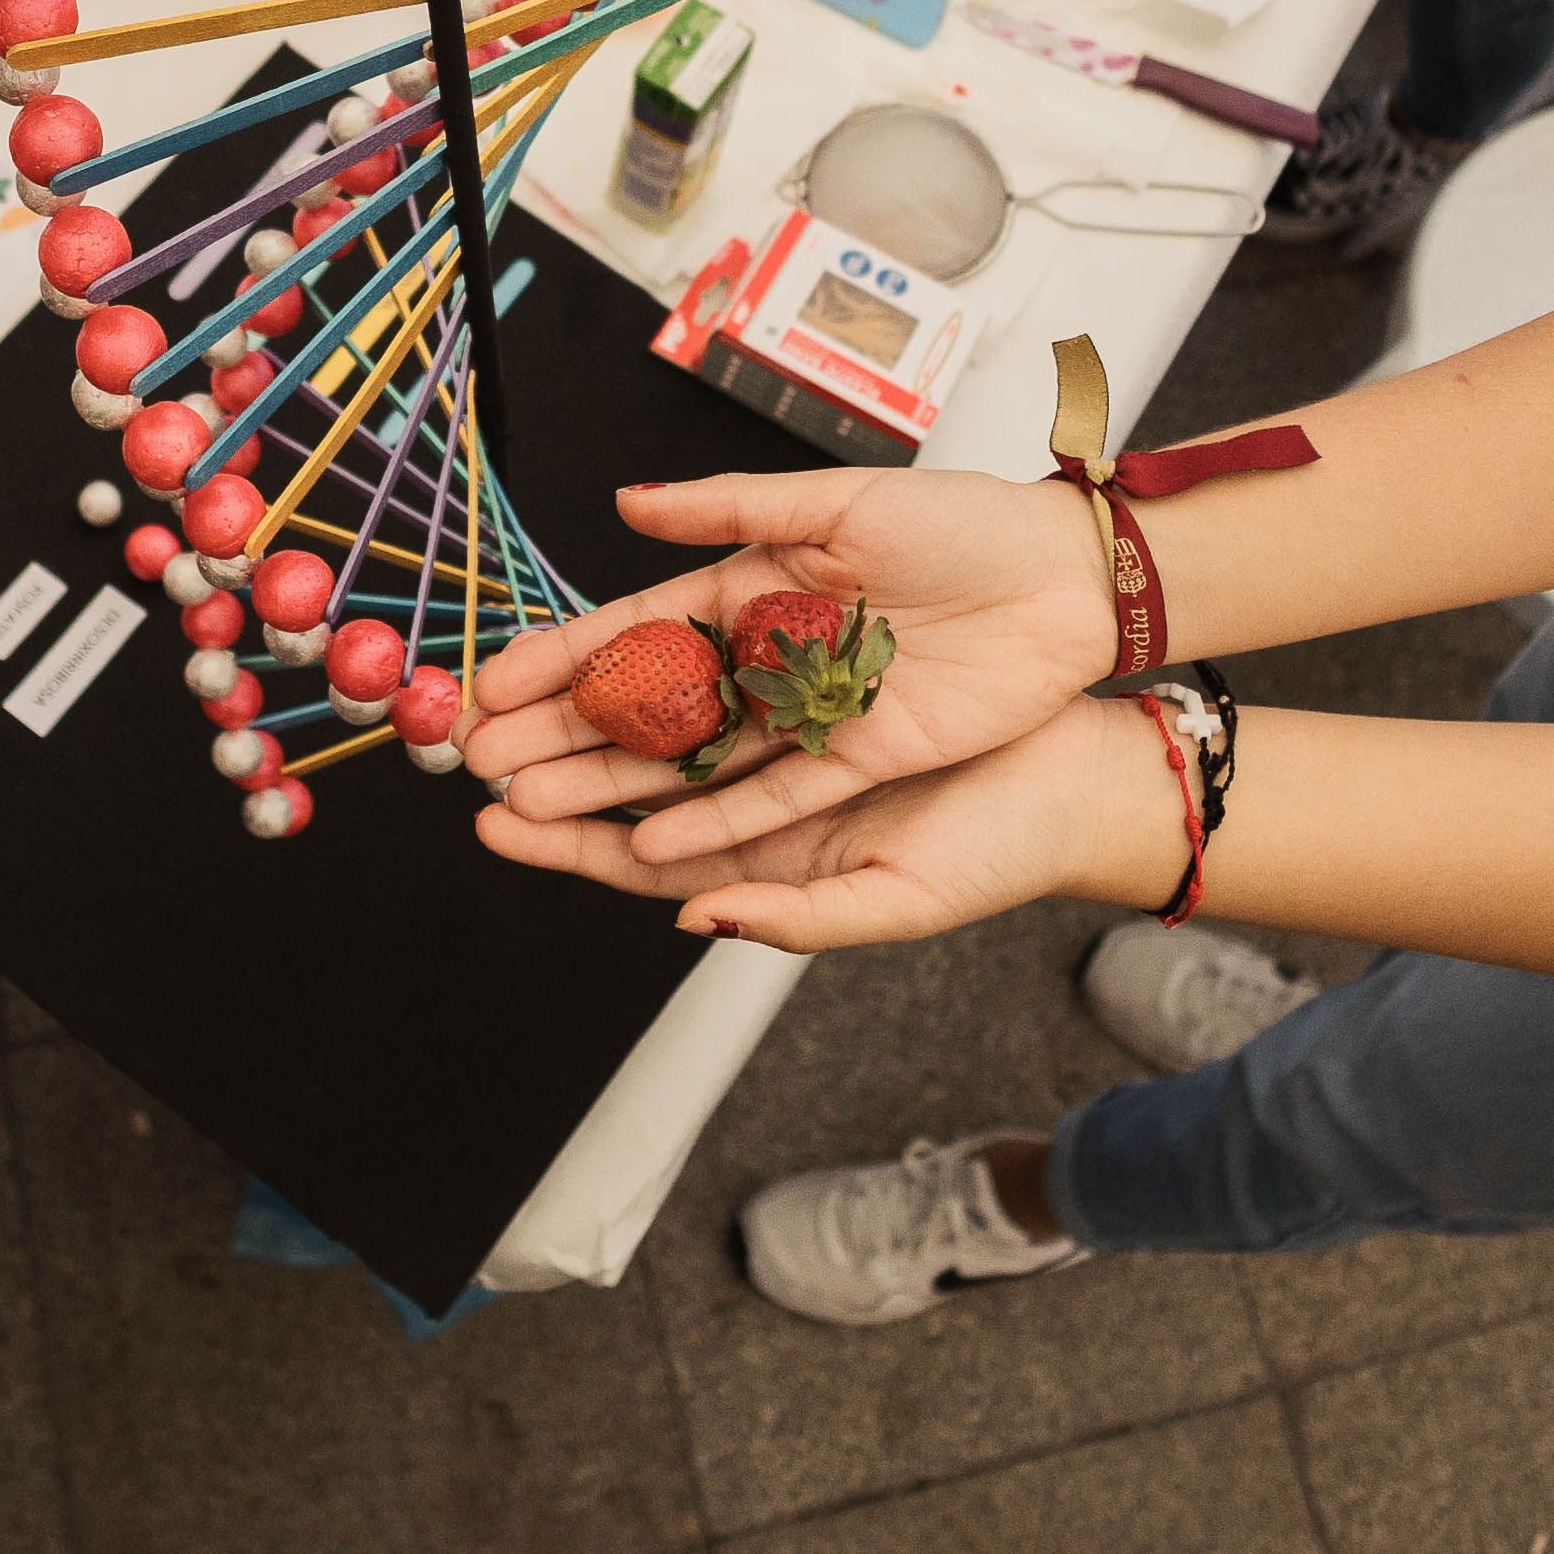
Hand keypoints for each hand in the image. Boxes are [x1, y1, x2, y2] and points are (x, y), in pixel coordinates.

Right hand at [465, 466, 1119, 860]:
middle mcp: (763, 657)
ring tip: (530, 809)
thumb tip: (626, 506)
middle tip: (481, 764)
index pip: (633, 631)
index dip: (561, 659)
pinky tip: (645, 844)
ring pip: (689, 762)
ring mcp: (805, 715)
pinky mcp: (855, 759)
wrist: (1065, 576)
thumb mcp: (836, 502)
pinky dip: (708, 824)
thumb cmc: (958, 522)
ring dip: (611, 788)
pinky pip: (768, 799)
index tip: (490, 688)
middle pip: (643, 708)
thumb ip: (728, 509)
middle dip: (560, 736)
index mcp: (749, 587)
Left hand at [476, 698, 1167, 949]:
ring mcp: (783, 724)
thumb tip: (695, 914)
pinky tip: (615, 635)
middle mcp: (762, 794)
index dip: (567, 843)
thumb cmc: (999, 850)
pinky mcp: (813, 663)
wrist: (1080, 775)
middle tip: (473, 745)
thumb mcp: (898, 899)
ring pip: (663, 713)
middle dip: (553, 763)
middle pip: (631, 781)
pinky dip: (665, 646)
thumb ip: (796, 918)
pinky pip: (721, 656)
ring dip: (589, 701)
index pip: (641, 858)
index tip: (496, 821)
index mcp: (772, 860)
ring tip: (513, 689)